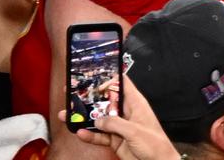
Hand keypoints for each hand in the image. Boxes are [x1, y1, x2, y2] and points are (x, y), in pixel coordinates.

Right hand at [59, 76, 180, 159]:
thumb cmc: (155, 145)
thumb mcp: (134, 130)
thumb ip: (114, 123)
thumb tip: (98, 120)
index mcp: (134, 103)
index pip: (121, 83)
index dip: (108, 78)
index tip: (94, 77)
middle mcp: (125, 112)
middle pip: (105, 100)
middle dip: (89, 98)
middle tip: (73, 93)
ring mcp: (119, 126)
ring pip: (99, 118)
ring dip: (84, 118)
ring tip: (68, 114)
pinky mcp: (115, 140)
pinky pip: (99, 135)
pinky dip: (90, 135)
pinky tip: (80, 133)